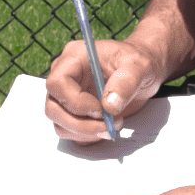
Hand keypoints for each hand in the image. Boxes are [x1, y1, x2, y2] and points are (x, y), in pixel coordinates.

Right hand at [44, 38, 163, 142]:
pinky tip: (106, 128)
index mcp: (74, 58)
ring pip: (59, 123)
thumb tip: (110, 106)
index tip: (101, 110)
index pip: (57, 83)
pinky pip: (70, 132)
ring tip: (113, 125)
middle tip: (108, 126)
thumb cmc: (137, 63)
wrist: (141, 73)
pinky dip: (88, 137)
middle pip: (53, 107)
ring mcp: (66, 96)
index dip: (76, 102)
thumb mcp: (139, 66)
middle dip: (80, 123)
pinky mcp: (73, 112)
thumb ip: (126, 82)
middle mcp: (65, 77)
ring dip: (85, 132)